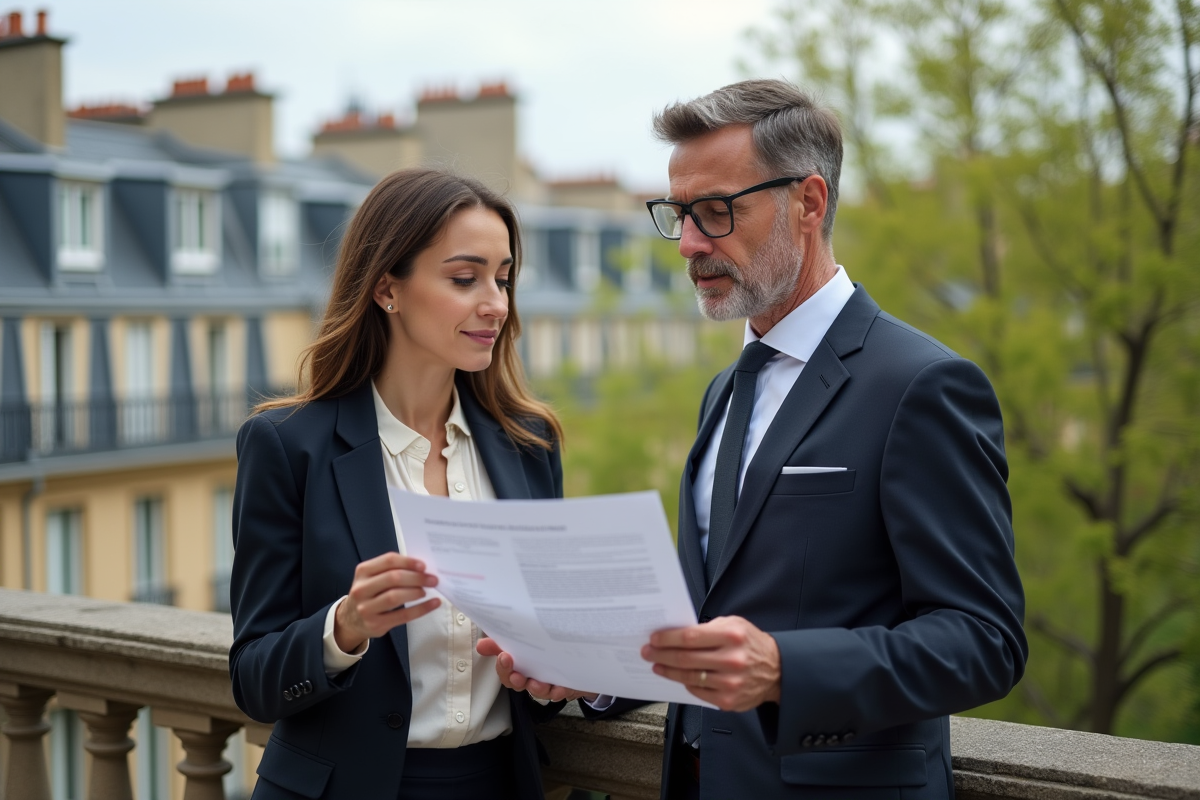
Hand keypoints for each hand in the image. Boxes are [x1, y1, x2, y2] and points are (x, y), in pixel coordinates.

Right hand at [334, 553, 439, 652]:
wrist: (351, 620)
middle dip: (416, 578)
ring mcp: (366, 608)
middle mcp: (361, 589)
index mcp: (363, 571)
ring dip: (416, 592)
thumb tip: (422, 568)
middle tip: (432, 579)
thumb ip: (391, 569)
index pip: (388, 561)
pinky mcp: (375, 624)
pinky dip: (421, 609)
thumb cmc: (369, 594)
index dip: (408, 562)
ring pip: (395, 597)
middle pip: (393, 578)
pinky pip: (402, 616)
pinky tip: (433, 604)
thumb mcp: (372, 577)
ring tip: (427, 591)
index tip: (424, 566)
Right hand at [476, 637, 598, 702]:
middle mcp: (533, 679)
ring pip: (541, 691)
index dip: (503, 668)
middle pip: (519, 684)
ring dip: (538, 688)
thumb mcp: (524, 646)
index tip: (504, 656)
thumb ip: (502, 645)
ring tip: (539, 683)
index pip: (506, 673)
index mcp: (521, 669)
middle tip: (518, 675)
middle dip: (517, 680)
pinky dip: (560, 690)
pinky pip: (562, 691)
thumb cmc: (545, 654)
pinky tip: (561, 687)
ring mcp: (549, 684)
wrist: (578, 661)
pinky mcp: (566, 685)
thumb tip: (481, 645)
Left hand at [642, 615, 780, 711]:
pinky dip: (686, 684)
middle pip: (685, 658)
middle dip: (662, 654)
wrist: (777, 670)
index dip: (668, 639)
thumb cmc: (751, 644)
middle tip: (648, 652)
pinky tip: (679, 677)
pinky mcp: (729, 700)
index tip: (654, 639)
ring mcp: (730, 683)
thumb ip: (708, 628)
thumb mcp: (734, 624)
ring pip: (689, 677)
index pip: (690, 637)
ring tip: (658, 665)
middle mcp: (732, 660)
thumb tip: (678, 634)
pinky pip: (698, 692)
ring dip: (668, 671)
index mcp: (732, 636)